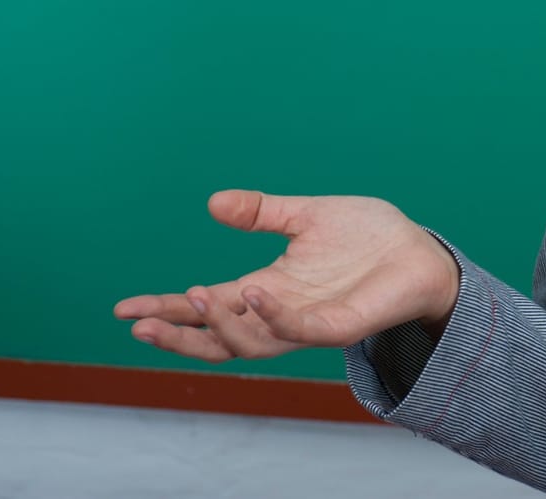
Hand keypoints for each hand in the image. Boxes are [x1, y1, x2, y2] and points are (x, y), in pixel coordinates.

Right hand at [113, 190, 460, 363]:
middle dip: (178, 334)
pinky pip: (301, 330)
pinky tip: (255, 292)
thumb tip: (213, 202)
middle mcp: (281, 313)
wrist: (420, 251)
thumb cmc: (368, 237)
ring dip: (220, 324)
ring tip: (196, 296)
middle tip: (139, 323)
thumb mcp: (307, 217)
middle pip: (217, 338)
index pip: (208, 307)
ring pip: (251, 342)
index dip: (168, 310)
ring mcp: (309, 323)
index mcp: (267, 289)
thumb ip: (263, 213)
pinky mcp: (340, 325)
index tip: (125, 308)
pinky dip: (274, 315)